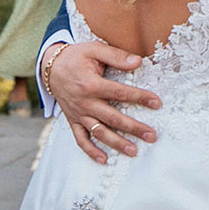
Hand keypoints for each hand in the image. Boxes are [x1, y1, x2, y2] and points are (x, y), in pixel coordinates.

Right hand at [40, 40, 158, 163]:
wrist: (51, 67)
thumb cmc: (76, 56)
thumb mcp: (94, 49)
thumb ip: (116, 56)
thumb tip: (138, 62)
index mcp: (92, 85)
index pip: (120, 93)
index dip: (140, 98)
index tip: (157, 103)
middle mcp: (85, 102)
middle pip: (113, 118)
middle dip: (134, 128)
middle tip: (152, 136)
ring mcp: (79, 114)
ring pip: (99, 132)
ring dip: (117, 143)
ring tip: (134, 151)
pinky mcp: (73, 121)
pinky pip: (81, 139)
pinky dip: (90, 151)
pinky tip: (104, 160)